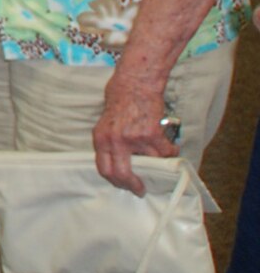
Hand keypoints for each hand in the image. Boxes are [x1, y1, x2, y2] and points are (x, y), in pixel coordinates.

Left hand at [92, 76, 177, 195]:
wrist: (135, 82)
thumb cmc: (120, 100)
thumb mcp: (106, 123)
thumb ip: (110, 142)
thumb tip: (120, 163)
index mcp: (100, 139)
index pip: (104, 169)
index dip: (114, 181)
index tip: (123, 186)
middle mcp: (114, 141)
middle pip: (121, 174)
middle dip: (132, 185)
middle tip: (140, 189)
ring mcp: (133, 139)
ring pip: (149, 164)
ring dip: (158, 165)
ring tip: (161, 162)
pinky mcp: (151, 135)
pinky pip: (165, 152)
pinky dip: (171, 153)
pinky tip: (172, 149)